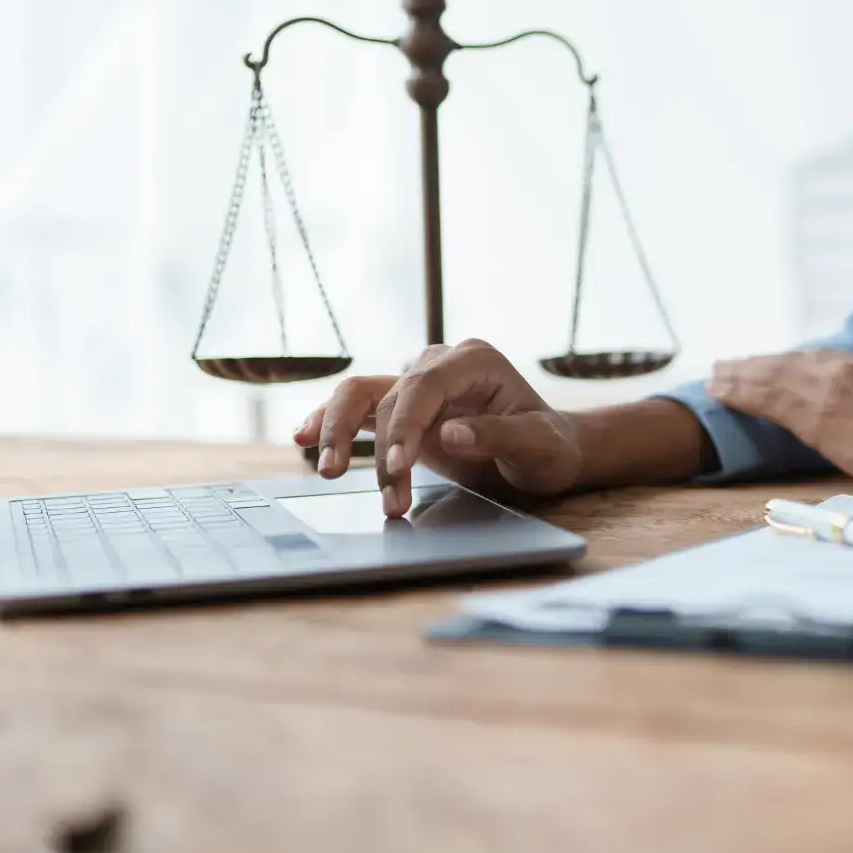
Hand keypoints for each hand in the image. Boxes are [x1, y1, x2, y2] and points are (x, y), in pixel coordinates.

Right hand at [294, 339, 582, 516]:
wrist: (549, 452)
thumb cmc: (549, 447)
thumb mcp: (539, 446)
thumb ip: (498, 436)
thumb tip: (448, 433)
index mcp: (475, 360)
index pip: (425, 385)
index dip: (405, 424)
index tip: (399, 466)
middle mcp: (440, 363)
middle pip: (389, 395)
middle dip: (378, 448)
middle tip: (373, 492)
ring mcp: (418, 382)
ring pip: (361, 397)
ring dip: (341, 436)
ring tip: (328, 473)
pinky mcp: (403, 408)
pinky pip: (358, 409)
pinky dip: (330, 422)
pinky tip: (303, 437)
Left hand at [707, 351, 852, 496]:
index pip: (817, 361)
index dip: (788, 365)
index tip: (769, 366)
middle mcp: (844, 368)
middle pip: (789, 363)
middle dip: (756, 365)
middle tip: (726, 366)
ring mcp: (826, 387)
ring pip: (771, 376)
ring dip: (739, 376)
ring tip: (714, 377)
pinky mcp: (812, 411)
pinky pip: (766, 397)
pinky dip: (739, 392)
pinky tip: (718, 392)